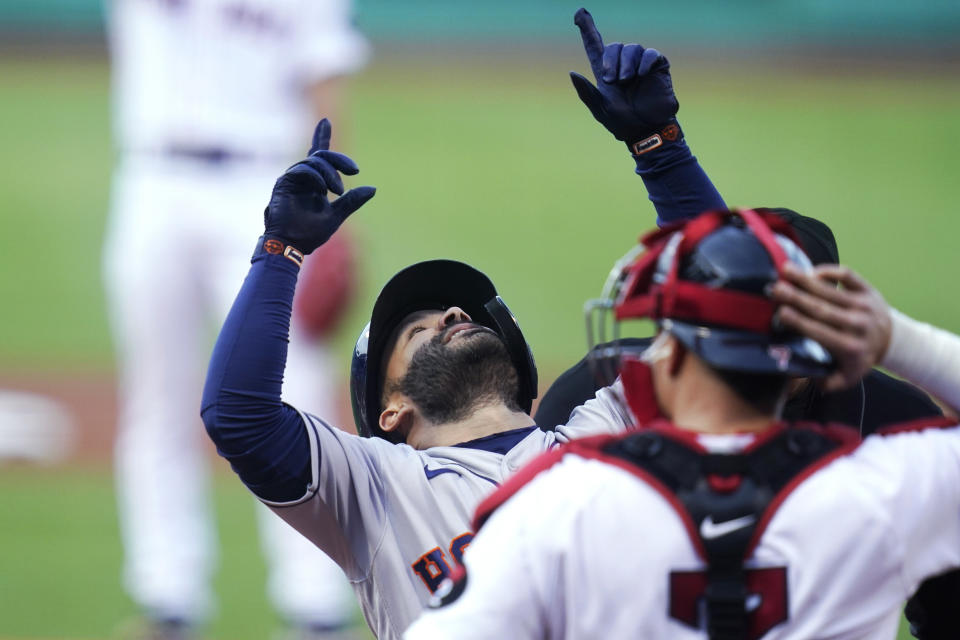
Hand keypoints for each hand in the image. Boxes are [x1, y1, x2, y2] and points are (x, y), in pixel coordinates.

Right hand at [263, 118, 375, 254]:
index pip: (318, 154)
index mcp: (314, 182)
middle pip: (321, 155)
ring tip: (338, 191)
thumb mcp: (337, 215)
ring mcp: (292, 179)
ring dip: (330, 173)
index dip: (321, 136)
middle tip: (354, 170)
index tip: (326, 121)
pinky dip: (316, 177)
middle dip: (339, 159)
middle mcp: (303, 178)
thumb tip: (373, 188)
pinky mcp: (284, 183)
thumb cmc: (311, 234)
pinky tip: (322, 190)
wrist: (292, 246)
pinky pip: (302, 170)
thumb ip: (352, 201)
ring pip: (314, 161)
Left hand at [569, 8, 678, 145]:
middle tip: (612, 81)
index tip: (579, 12)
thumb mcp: (600, 110)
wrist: (647, 131)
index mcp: (605, 72)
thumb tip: (571, 72)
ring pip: (631, 48)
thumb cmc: (622, 124)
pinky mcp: (657, 66)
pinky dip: (644, 62)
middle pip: (613, 46)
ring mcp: (640, 64)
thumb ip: (586, 92)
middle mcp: (622, 65)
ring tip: (626, 81)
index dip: (586, 28)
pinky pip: (650, 53)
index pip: (594, 45)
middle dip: (610, 61)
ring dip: (627, 64)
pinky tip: (641, 74)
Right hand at [772, 263, 892, 391]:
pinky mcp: (867, 290)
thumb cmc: (860, 358)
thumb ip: (824, 382)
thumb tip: (798, 373)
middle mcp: (856, 324)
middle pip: (821, 308)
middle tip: (775, 289)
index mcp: (849, 347)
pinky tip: (811, 271)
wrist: (891, 340)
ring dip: (805, 279)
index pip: (820, 332)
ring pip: (830, 290)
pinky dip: (829, 271)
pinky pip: (847, 276)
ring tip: (785, 270)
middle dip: (796, 297)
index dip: (800, 321)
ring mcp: (863, 305)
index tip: (781, 313)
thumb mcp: (846, 378)